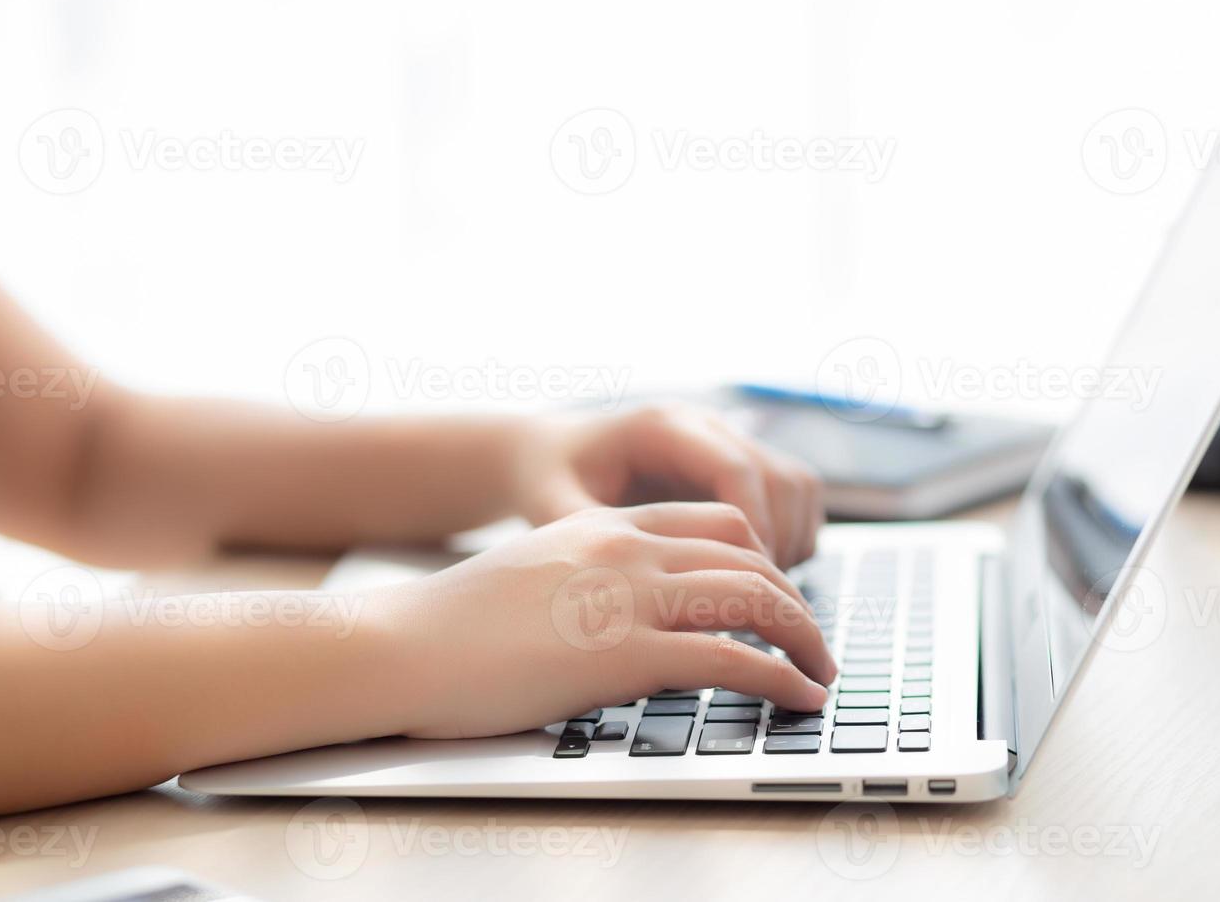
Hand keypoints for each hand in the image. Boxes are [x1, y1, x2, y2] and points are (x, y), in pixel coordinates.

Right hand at [381, 503, 836, 738]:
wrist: (397, 643)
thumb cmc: (451, 623)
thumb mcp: (535, 572)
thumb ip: (590, 576)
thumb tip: (626, 609)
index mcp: (604, 525)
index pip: (715, 522)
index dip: (762, 558)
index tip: (779, 596)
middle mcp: (624, 548)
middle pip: (747, 553)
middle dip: (795, 600)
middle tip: (814, 641)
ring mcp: (625, 596)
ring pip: (752, 597)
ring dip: (803, 637)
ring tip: (822, 673)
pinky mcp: (620, 653)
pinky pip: (729, 658)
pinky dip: (778, 678)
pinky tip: (796, 698)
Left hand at [509, 404, 824, 569]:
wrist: (546, 455)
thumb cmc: (547, 480)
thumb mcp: (555, 510)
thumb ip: (594, 541)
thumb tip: (634, 591)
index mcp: (663, 429)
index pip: (736, 471)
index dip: (753, 530)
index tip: (749, 590)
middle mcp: (705, 427)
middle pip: (781, 478)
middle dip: (780, 544)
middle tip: (762, 607)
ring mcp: (727, 443)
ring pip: (797, 486)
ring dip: (792, 541)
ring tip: (761, 598)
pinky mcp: (737, 466)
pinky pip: (792, 497)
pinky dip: (791, 538)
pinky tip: (756, 582)